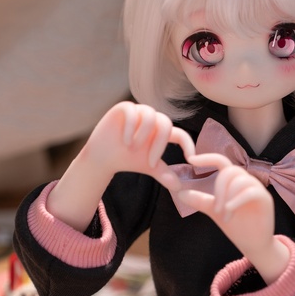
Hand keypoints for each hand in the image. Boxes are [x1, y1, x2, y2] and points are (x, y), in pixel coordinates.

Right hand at [46, 102, 193, 231]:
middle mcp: (153, 119)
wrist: (103, 157)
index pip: (180, 134)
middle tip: (150, 163)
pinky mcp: (124, 108)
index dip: (188, 145)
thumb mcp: (149, 166)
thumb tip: (179, 187)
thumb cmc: (128, 160)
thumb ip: (164, 173)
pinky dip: (130, 127)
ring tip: (132, 148)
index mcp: (162, 132)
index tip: (191, 160)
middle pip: (165, 124)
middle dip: (159, 145)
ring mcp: (139, 111)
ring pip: (150, 115)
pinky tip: (125, 140)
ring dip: (143, 134)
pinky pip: (132, 111)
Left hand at [177, 153, 289, 283]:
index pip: (221, 161)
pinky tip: (230, 212)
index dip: (207, 158)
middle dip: (219, 189)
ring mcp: (257, 189)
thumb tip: (180, 193)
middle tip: (216, 209)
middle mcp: (246, 181)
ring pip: (239, 181)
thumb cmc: (236, 226)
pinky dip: (237, 201)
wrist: (252, 244)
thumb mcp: (214, 211)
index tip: (191, 160)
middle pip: (229, 171)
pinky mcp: (265, 199)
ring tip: (225, 215)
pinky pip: (251, 192)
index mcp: (233, 181)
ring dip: (227, 198)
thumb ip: (200, 200)